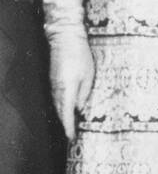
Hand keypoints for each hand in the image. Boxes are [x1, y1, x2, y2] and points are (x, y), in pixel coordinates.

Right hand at [42, 0, 93, 141]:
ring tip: (70, 127)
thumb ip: (84, 94)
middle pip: (59, 110)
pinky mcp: (53, 77)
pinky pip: (56, 96)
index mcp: (66, 88)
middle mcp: (56, 86)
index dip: (68, 126)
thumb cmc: (80, 54)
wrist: (65, 36)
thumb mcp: (88, 76)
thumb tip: (81, 109)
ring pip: (57, 103)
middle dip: (65, 124)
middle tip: (72, 136)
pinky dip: (61, 106)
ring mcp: (53, 81)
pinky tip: (67, 110)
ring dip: (62, 115)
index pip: (66, 112)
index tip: (71, 137)